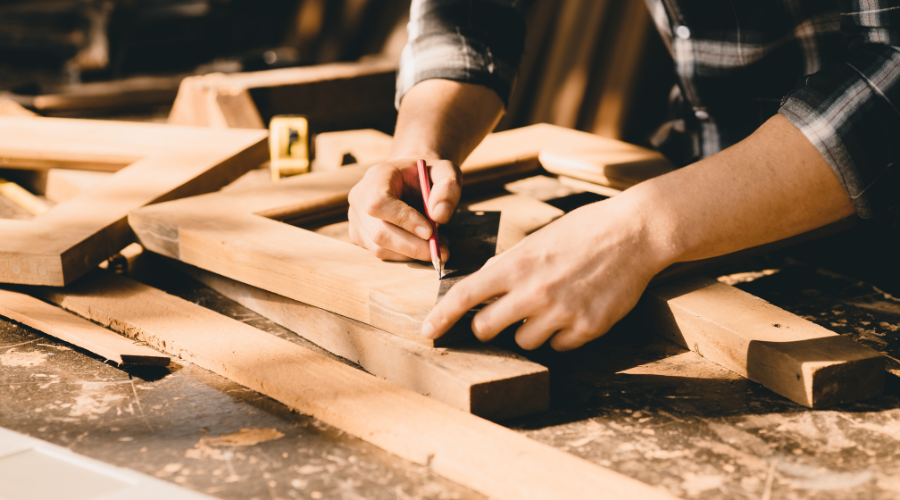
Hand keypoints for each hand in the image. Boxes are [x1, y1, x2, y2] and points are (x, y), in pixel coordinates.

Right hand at [348, 158, 460, 260]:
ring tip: (436, 246)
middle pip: (379, 232)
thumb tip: (439, 215)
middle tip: (440, 251)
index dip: (403, 220)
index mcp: (377, 176)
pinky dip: (405, 256)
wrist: (412, 180)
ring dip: (412, 253)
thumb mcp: (445, 172)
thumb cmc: (428, 176)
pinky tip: (422, 246)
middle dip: (413, 246)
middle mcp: (360, 197)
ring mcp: (356, 219)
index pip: (378, 203)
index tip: (430, 231)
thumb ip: (448, 188)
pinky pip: (381, 253)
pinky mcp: (359, 236)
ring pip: (380, 248)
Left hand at [420, 195, 669, 350]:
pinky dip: (561, 334)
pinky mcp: (587, 328)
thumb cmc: (583, 231)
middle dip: (488, 326)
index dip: (441, 317)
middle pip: (486, 329)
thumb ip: (508, 266)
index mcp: (516, 265)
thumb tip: (484, 286)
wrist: (634, 233)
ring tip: (551, 304)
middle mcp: (534, 292)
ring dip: (529, 330)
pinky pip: (559, 346)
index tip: (427, 331)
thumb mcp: (536, 240)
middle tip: (500, 316)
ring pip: (524, 342)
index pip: (465, 297)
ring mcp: (561, 313)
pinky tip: (575, 310)